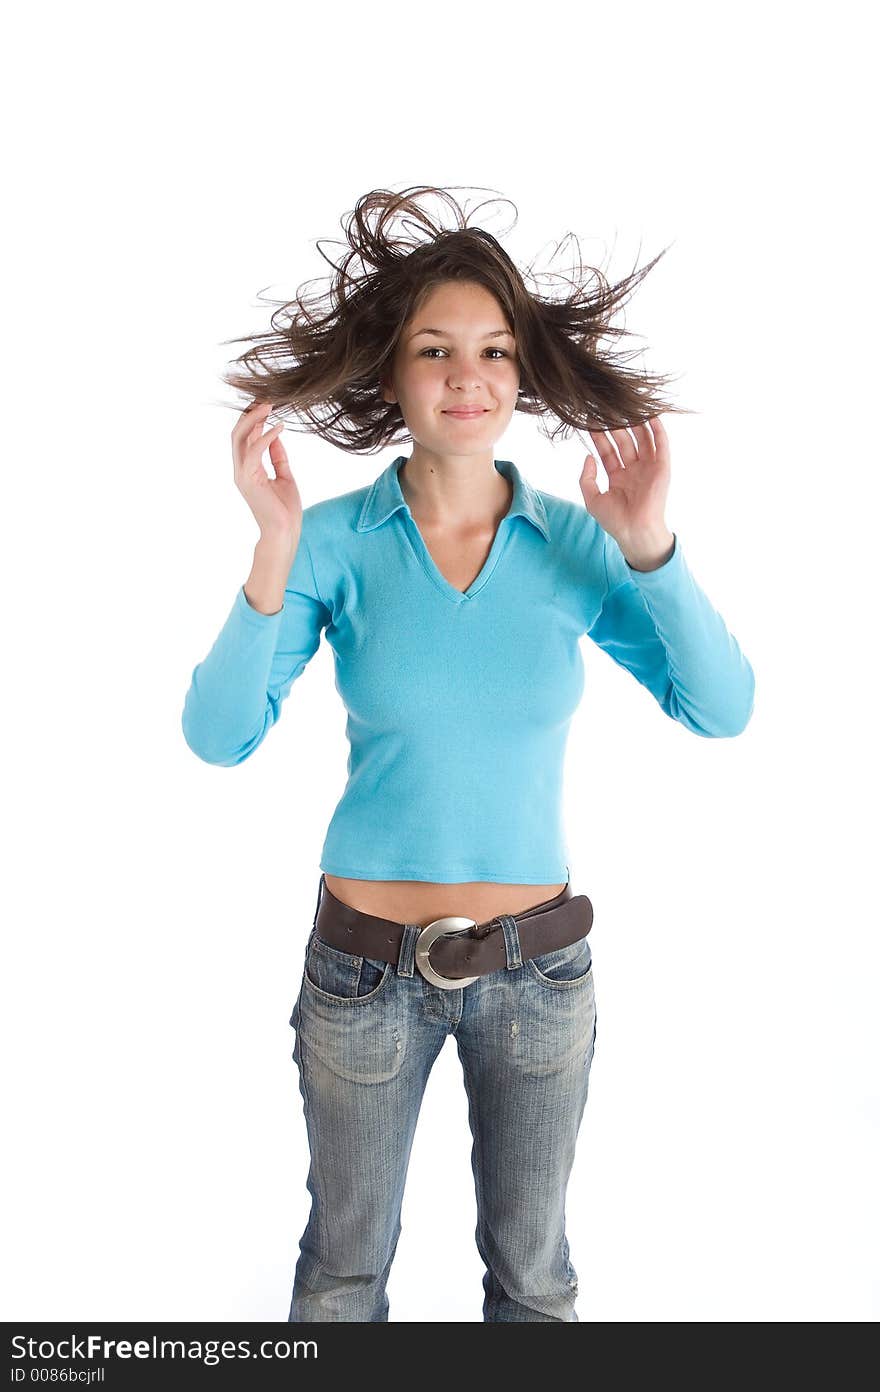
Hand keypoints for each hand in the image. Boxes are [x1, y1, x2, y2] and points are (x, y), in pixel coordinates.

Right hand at [232, 400, 302, 542]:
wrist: (284, 533)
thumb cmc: (285, 510)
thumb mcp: (285, 476)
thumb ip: (278, 457)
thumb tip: (276, 435)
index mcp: (248, 468)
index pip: (246, 436)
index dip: (254, 418)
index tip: (267, 403)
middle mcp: (241, 469)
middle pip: (238, 432)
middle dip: (250, 413)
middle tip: (266, 398)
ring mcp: (242, 474)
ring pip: (239, 437)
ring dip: (254, 418)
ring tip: (269, 405)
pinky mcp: (248, 479)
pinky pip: (254, 451)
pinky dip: (266, 436)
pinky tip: (279, 426)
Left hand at [578, 416, 674, 568]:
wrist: (635, 532)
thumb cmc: (615, 520)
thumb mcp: (592, 499)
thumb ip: (586, 478)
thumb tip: (588, 456)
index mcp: (618, 476)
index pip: (607, 451)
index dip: (599, 436)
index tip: (590, 420)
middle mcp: (633, 469)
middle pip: (623, 441)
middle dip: (615, 425)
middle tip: (606, 407)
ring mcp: (648, 468)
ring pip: (641, 439)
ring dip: (635, 422)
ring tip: (626, 404)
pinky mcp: (662, 468)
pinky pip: (661, 445)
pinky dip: (657, 430)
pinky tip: (650, 415)